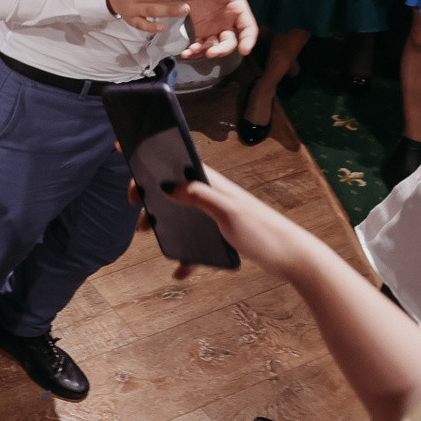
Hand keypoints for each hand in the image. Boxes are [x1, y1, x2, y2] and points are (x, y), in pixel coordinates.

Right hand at [131, 165, 315, 281]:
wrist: (293, 257)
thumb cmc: (265, 231)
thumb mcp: (228, 211)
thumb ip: (199, 196)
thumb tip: (168, 186)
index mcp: (211, 183)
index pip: (175, 163)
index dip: (151, 156)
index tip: (127, 150)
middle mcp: (212, 195)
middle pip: (171, 189)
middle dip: (149, 195)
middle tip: (133, 206)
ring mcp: (216, 215)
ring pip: (179, 216)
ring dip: (162, 224)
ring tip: (146, 233)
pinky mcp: (223, 235)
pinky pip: (196, 244)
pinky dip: (186, 257)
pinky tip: (181, 271)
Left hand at [181, 0, 256, 58]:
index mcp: (239, 12)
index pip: (248, 29)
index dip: (248, 40)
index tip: (245, 50)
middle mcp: (229, 25)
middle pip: (230, 42)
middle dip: (223, 49)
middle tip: (212, 52)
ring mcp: (215, 31)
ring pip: (214, 47)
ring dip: (205, 51)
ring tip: (193, 50)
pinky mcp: (201, 33)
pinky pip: (199, 45)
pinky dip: (194, 51)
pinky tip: (185, 53)